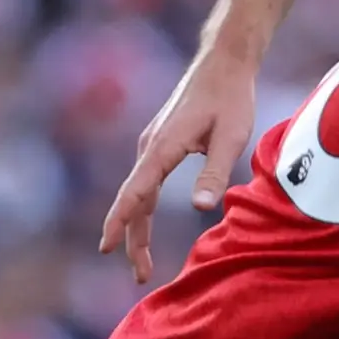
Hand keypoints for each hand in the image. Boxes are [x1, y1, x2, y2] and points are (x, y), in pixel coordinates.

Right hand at [99, 43, 260, 286]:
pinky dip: (141, 207)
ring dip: (137, 227)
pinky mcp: (159, 143)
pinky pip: (144, 182)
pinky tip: (144, 223)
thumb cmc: (231, 98)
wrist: (223, 62)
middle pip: (133, 201)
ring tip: (144, 262)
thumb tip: (200, 208)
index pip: (135, 193)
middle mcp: (149, 147)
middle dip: (133, 240)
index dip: (120, 223)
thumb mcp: (231, 137)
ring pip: (138, 193)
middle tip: (141, 276)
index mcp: (162, 147)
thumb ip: (215, 173)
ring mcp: (152, 144)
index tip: (107, 249)